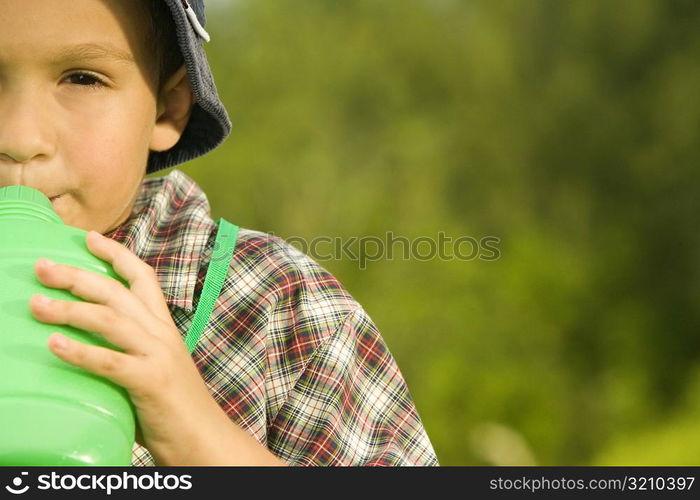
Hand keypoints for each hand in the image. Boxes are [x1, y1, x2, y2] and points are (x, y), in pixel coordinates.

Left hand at [28, 230, 238, 463]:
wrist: (205, 437)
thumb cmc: (175, 405)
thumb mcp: (157, 364)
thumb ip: (131, 348)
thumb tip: (90, 340)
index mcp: (164, 327)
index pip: (143, 278)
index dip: (116, 254)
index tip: (88, 238)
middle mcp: (161, 333)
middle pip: (117, 292)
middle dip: (78, 276)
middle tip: (42, 268)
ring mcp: (157, 355)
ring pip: (110, 320)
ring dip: (70, 308)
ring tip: (37, 304)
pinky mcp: (150, 381)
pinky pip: (110, 362)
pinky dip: (80, 351)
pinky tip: (55, 344)